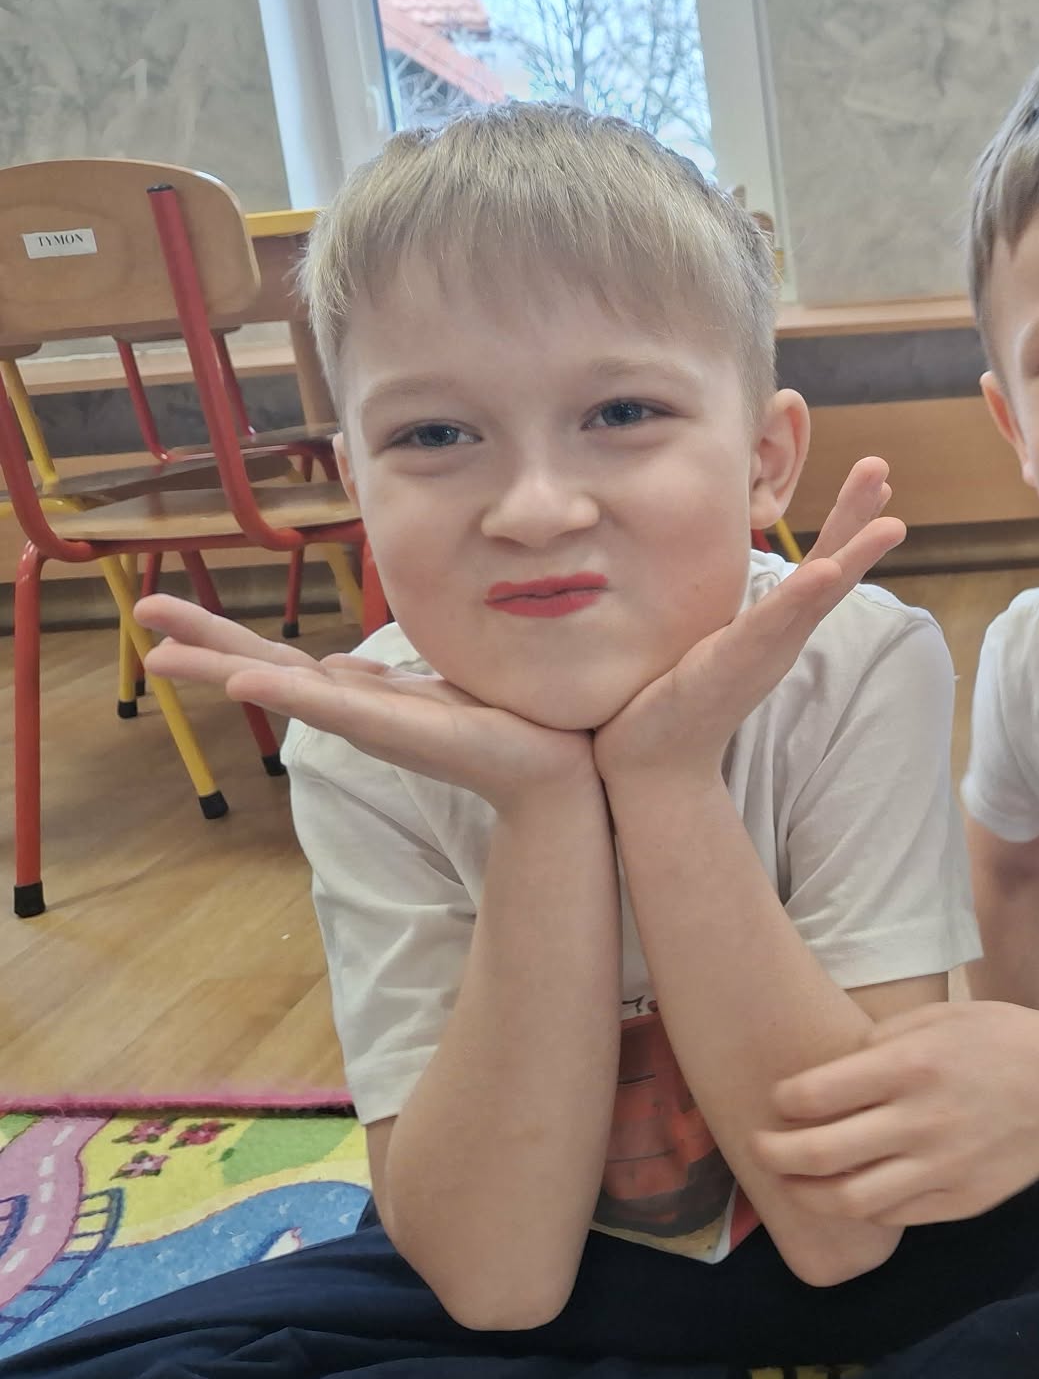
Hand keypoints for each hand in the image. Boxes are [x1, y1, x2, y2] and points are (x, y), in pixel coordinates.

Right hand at [134, 594, 594, 810]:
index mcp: (360, 695)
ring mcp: (375, 723)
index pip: (277, 659)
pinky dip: (296, 695)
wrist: (559, 765)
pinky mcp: (406, 731)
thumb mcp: (433, 686)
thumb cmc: (501, 723)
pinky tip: (252, 683)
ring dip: (228, 669)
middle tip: (139, 616)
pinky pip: (343, 710)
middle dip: (204, 644)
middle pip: (266, 668)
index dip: (220, 637)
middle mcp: (357, 710)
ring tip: (166, 656)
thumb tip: (343, 662)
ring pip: (289, 689)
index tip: (158, 614)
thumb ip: (385, 678)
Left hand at [592, 458, 905, 783]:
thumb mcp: (698, 637)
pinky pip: (772, 625)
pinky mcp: (732, 665)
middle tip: (884, 469)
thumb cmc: (667, 700)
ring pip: (817, 594)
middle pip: (831, 569)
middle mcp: (780, 638)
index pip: (820, 563)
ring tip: (891, 521)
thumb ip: (715, 604)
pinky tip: (825, 571)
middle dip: (859, 519)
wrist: (648, 765)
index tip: (875, 478)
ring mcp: (762, 652)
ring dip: (853, 554)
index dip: (846, 521)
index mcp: (774, 626)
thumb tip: (699, 559)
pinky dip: (802, 597)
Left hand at [755, 1001, 1038, 1225]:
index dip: (782, 1101)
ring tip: (794, 1183)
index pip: (815, 1094)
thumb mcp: (942, 1016)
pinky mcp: (958, 1201)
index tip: (777, 1101)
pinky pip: (892, 1215)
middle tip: (759, 1148)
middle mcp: (920, 1120)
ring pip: (848, 1200)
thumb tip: (834, 1068)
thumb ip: (882, 1040)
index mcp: (911, 1065)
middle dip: (774, 1154)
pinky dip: (862, 1208)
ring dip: (808, 1194)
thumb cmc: (1003, 1039)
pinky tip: (853, 1191)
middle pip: (818, 1154)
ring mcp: (940, 1168)